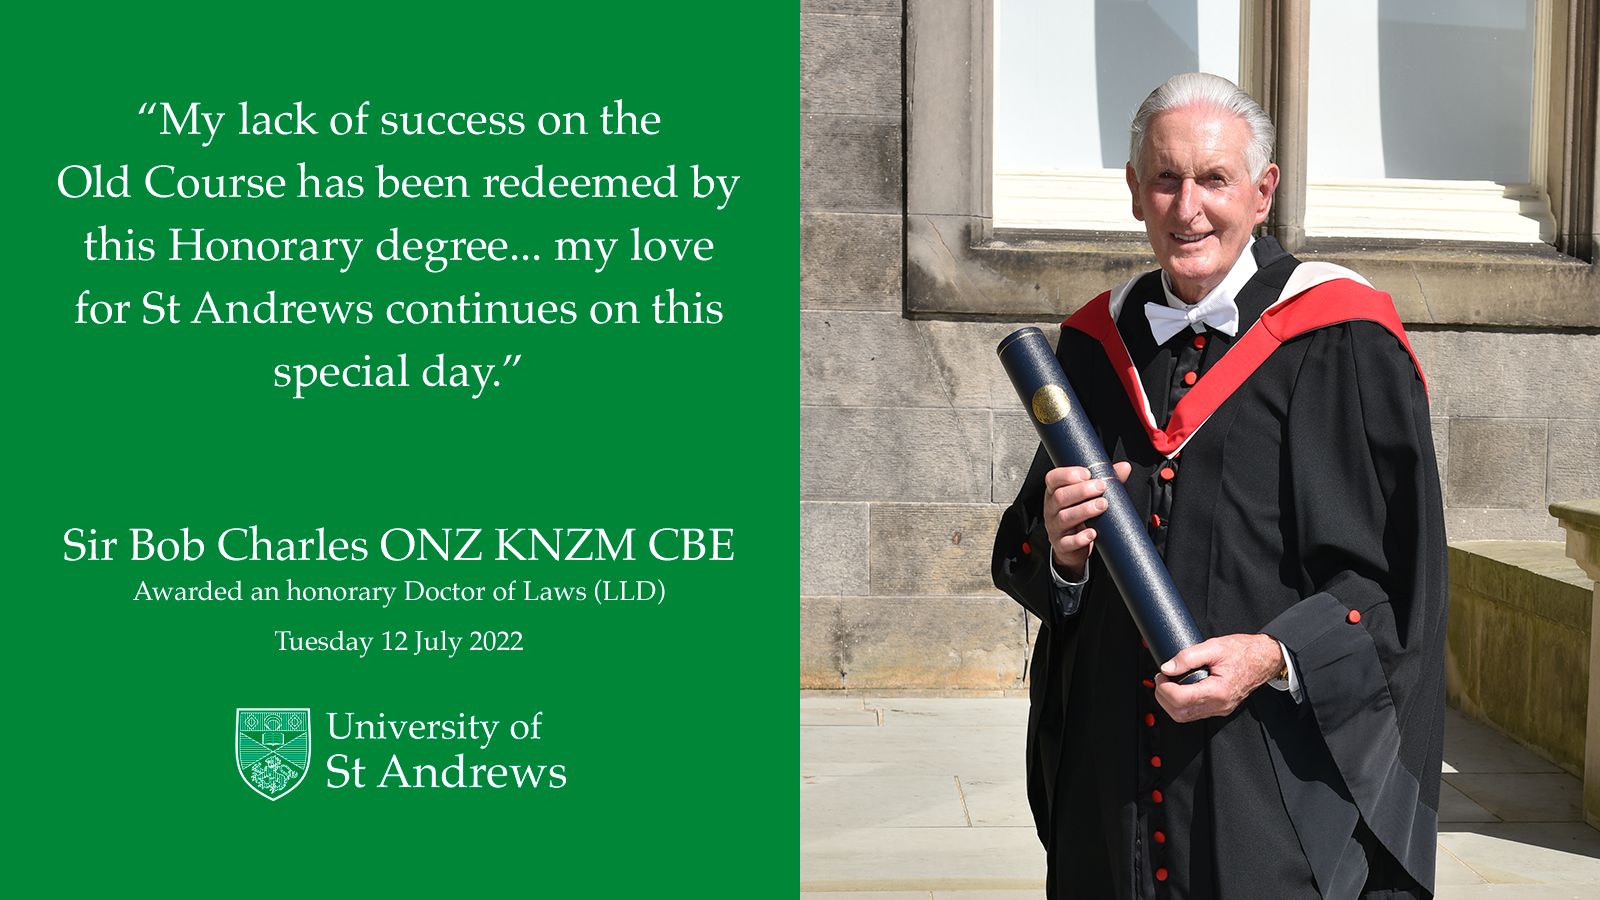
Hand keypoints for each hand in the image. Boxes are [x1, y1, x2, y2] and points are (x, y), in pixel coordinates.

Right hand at [1042, 463, 1132, 578]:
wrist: (1072, 546)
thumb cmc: (1079, 515)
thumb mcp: (1087, 497)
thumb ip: (1104, 480)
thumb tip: (1124, 467)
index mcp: (1055, 492)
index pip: (1053, 478)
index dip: (1067, 474)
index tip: (1087, 473)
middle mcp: (1051, 509)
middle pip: (1060, 497)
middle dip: (1081, 491)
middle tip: (1101, 487)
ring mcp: (1055, 527)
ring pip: (1064, 518)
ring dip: (1084, 510)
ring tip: (1102, 505)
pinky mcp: (1061, 545)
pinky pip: (1067, 542)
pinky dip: (1080, 538)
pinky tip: (1092, 533)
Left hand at [1153, 633, 1284, 721]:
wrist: (1265, 659)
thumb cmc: (1244, 652)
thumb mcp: (1214, 646)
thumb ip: (1188, 657)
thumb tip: (1167, 667)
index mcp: (1218, 691)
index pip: (1180, 699)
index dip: (1164, 687)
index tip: (1161, 674)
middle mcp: (1219, 705)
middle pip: (1179, 713)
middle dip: (1163, 697)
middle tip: (1162, 679)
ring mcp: (1220, 709)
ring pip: (1185, 717)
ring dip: (1171, 703)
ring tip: (1169, 683)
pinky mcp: (1220, 708)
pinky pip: (1195, 713)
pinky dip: (1182, 704)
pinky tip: (1180, 689)